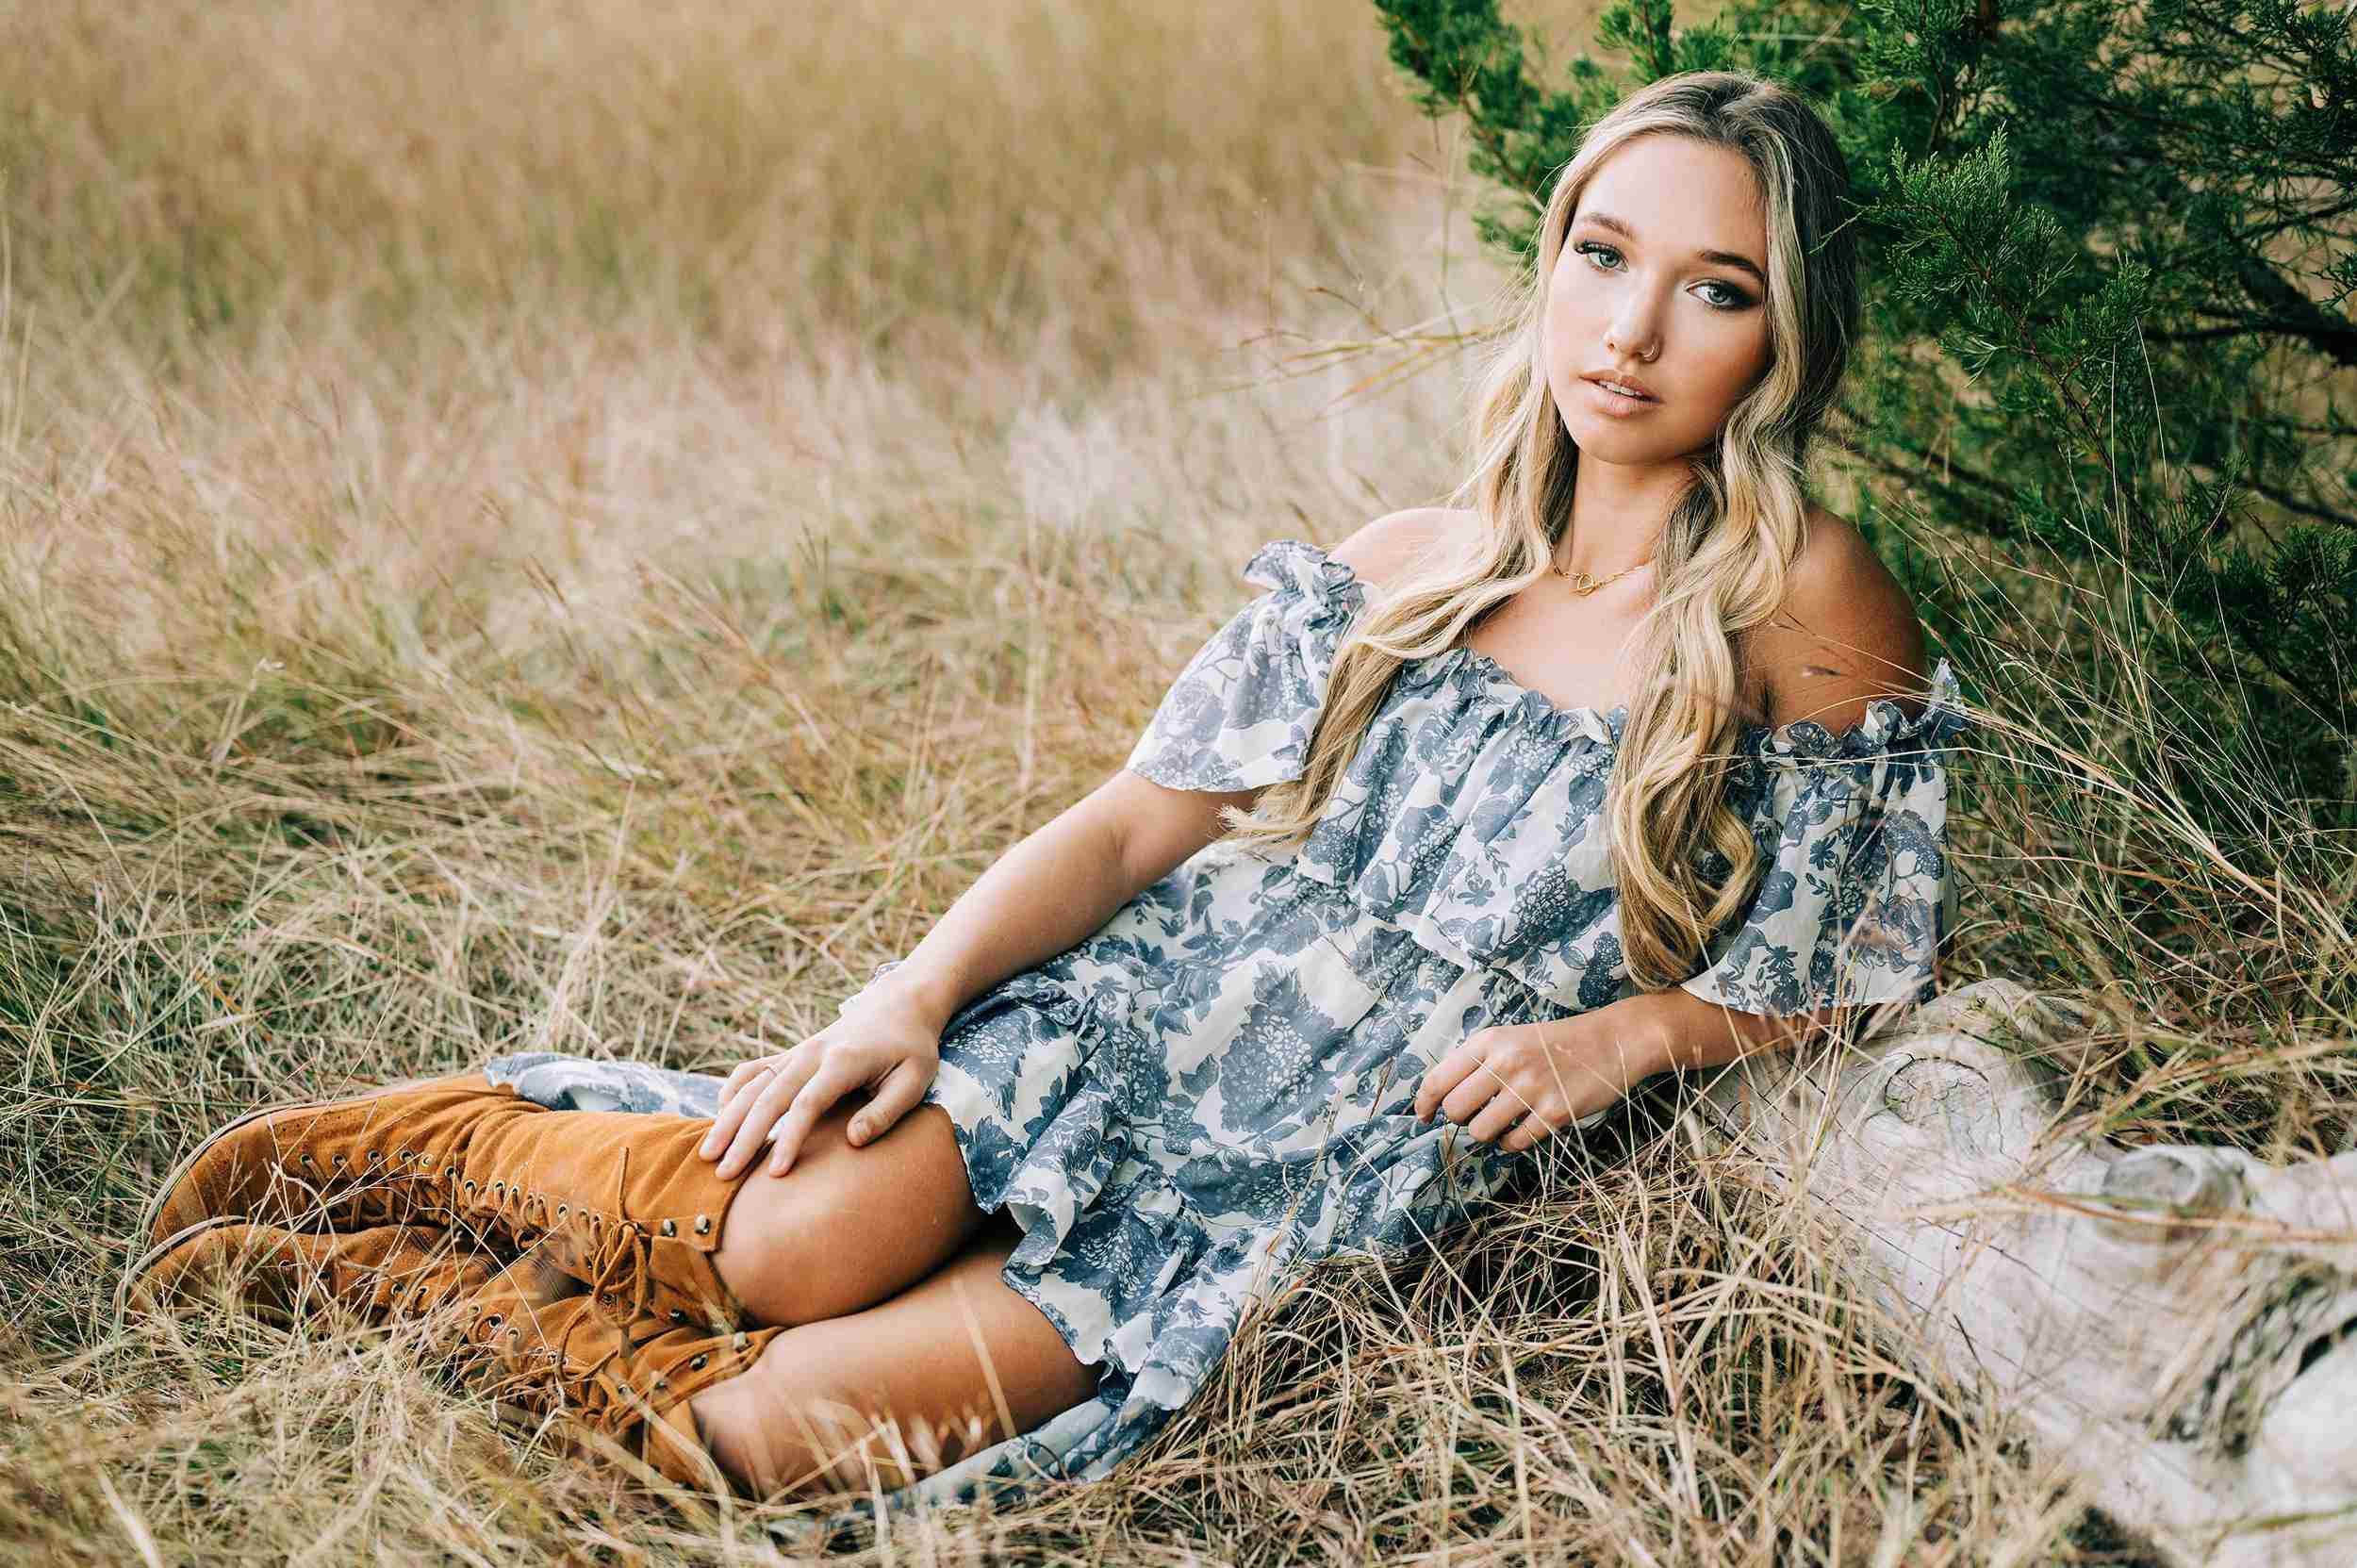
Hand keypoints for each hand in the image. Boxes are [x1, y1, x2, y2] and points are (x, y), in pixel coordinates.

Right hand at [697, 983, 944, 1179]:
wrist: (900, 1004)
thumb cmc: (911, 1048)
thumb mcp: (915, 1079)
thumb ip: (886, 1111)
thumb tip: (853, 1141)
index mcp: (843, 1061)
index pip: (807, 1104)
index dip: (789, 1139)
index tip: (775, 1173)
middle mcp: (812, 1054)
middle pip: (769, 1097)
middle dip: (743, 1137)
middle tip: (723, 1175)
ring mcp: (799, 1052)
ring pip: (754, 1085)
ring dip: (728, 1118)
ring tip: (707, 1153)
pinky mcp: (794, 1053)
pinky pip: (755, 1068)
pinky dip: (734, 1088)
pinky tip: (720, 1113)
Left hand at [1412, 1010, 1657, 1153]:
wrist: (1610, 1041)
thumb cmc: (1552, 1043)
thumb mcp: (1510, 1038)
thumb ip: (1477, 1062)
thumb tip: (1441, 1099)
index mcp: (1489, 1041)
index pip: (1439, 1079)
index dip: (1424, 1103)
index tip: (1423, 1117)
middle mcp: (1506, 1063)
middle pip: (1455, 1110)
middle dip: (1459, 1120)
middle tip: (1476, 1115)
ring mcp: (1530, 1088)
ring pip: (1481, 1132)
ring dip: (1487, 1134)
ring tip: (1502, 1121)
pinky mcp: (1554, 1113)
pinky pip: (1514, 1143)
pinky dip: (1511, 1143)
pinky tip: (1522, 1129)